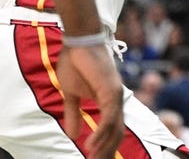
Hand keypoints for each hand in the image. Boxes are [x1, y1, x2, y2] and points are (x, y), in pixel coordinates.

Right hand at [57, 42, 123, 158]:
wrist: (78, 42)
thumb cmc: (75, 63)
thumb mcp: (71, 95)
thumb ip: (73, 114)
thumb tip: (73, 135)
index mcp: (109, 101)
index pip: (112, 129)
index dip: (104, 146)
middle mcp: (116, 100)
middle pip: (116, 133)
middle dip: (106, 152)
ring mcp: (115, 95)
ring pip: (114, 129)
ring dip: (103, 148)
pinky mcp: (110, 91)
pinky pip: (109, 118)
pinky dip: (101, 134)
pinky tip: (90, 146)